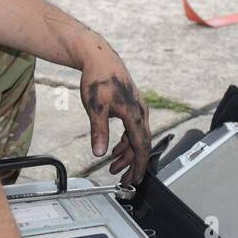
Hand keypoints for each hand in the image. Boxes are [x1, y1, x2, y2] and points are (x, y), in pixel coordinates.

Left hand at [78, 39, 151, 185]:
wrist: (99, 57)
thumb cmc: (98, 78)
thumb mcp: (95, 107)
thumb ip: (99, 132)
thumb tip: (100, 153)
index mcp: (134, 114)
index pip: (141, 146)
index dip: (138, 165)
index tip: (135, 179)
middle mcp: (140, 112)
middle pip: (141, 144)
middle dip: (132, 164)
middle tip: (123, 179)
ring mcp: (137, 108)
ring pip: (136, 137)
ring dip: (126, 154)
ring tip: (114, 166)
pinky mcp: (130, 106)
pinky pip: (132, 129)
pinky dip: (125, 142)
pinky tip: (114, 149)